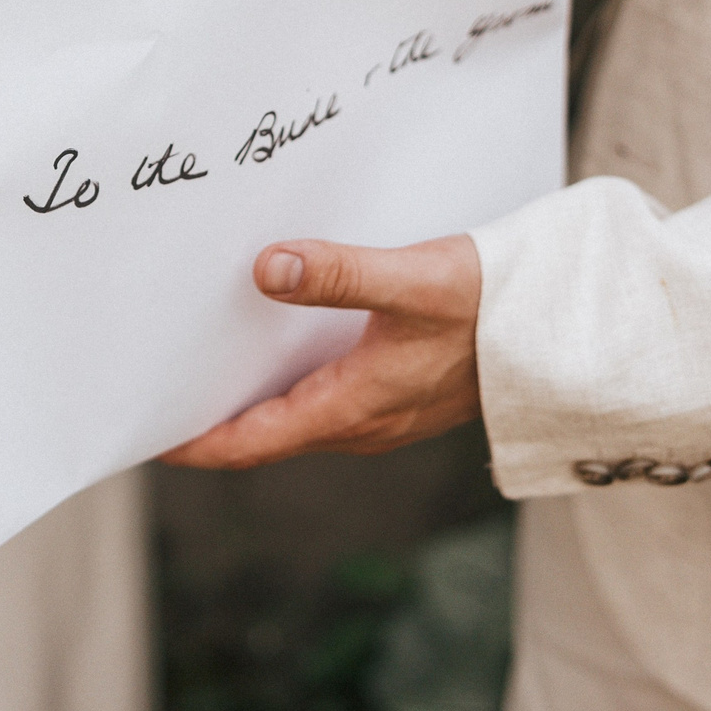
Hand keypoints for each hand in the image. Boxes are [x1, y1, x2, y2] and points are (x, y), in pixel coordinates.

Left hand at [161, 234, 482, 468]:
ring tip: (199, 360)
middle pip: (266, 433)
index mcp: (354, 406)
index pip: (252, 441)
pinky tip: (274, 336)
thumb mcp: (412, 280)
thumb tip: (266, 268)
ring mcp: (382, 411)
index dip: (195, 442)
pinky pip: (324, 396)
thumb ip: (338, 273)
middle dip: (211, 416)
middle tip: (156, 386)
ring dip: (249, 396)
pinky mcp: (398, 391)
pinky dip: (287, 378)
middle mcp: (362, 421)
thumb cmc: (494, 305)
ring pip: (295, 414)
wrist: (566, 327)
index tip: (145, 435)